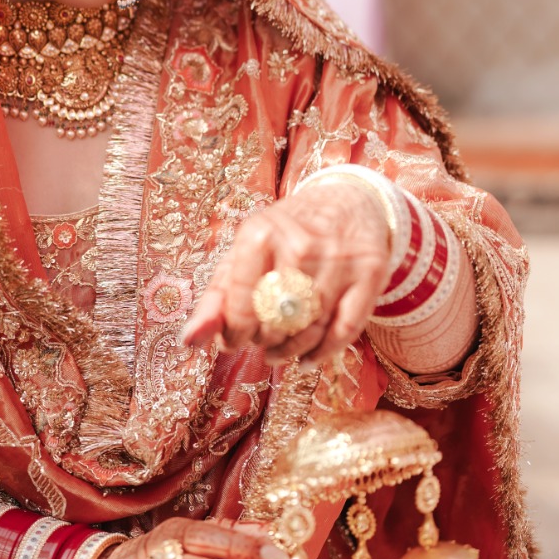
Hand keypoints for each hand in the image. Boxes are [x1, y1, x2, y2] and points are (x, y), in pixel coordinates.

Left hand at [182, 180, 390, 363]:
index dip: (234, 334)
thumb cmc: (284, 236)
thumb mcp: (244, 254)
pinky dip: (323, 353)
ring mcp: (338, 259)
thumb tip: (188, 340)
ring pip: (310, 330)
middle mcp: (299, 244)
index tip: (234, 340)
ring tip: (279, 351)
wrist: (347, 202)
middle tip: (261, 341)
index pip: (240, 306)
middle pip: (275, 322)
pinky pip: (345, 331)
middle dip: (263, 342)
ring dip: (290, 351)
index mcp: (259, 234)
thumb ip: (215, 298)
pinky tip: (308, 356)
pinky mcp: (370, 272)